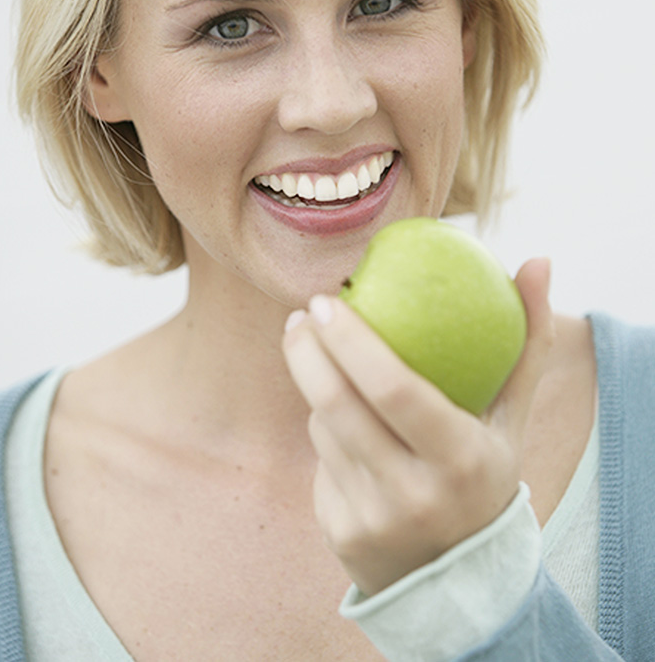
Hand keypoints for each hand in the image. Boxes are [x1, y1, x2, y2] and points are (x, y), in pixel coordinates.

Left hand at [282, 257, 553, 596]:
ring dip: (319, 389)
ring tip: (332, 368)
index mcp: (461, 458)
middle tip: (301, 314)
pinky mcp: (342, 534)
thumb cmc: (484, 472)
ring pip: (323, 428)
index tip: (326, 300)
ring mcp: (374, 519)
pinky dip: (325, 431)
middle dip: (306, 351)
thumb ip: (527, 340)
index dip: (351, 340)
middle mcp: (415, 494)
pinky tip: (342, 425)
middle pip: (339, 406)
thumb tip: (539, 260)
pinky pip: (319, 460)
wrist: (460, 580)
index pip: (394, 389)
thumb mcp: (510, 416)